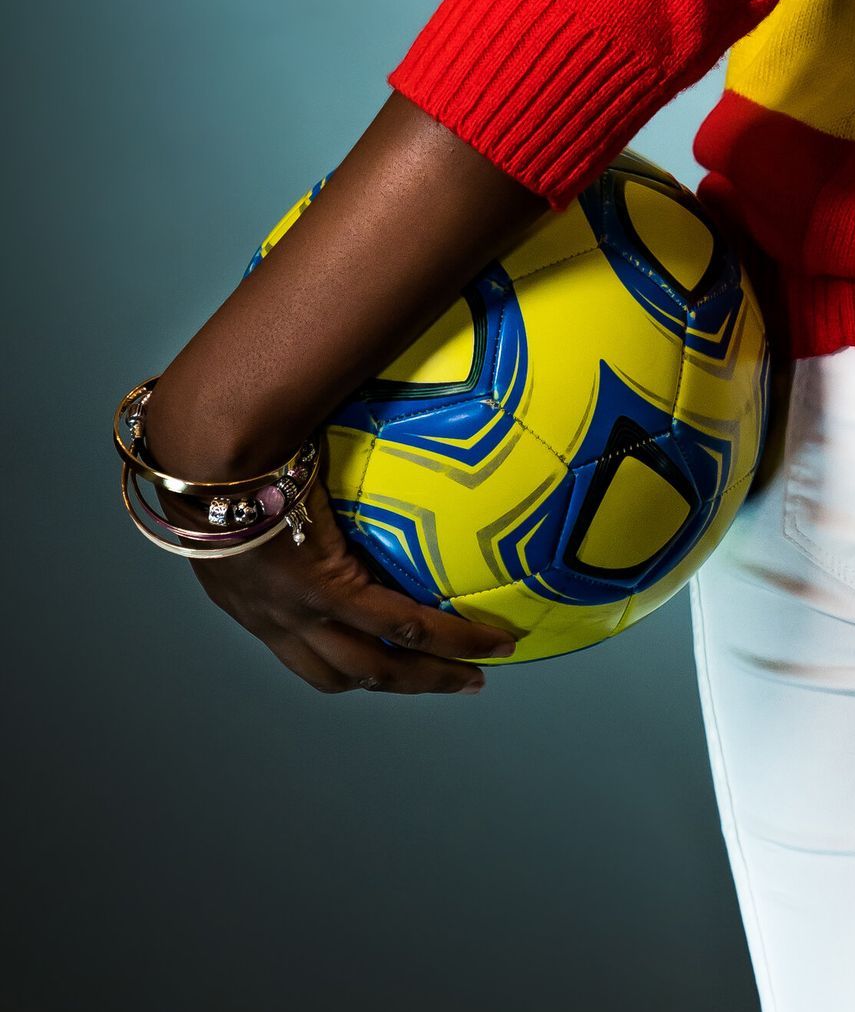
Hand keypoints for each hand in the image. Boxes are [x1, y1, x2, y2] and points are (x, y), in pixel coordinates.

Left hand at [139, 93, 543, 691]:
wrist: (203, 423)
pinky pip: (400, 630)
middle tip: (439, 680)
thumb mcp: (270, 408)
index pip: (292, 622)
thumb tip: (345, 330)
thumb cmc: (225, 403)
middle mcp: (260, 603)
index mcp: (243, 567)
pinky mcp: (322, 590)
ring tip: (475, 676)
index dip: (333, 639)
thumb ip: (308, 387)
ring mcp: (290, 605)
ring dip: (420, 682)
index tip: (377, 641)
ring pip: (366, 669)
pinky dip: (448, 642)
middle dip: (386, 682)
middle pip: (330, 669)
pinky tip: (494, 639)